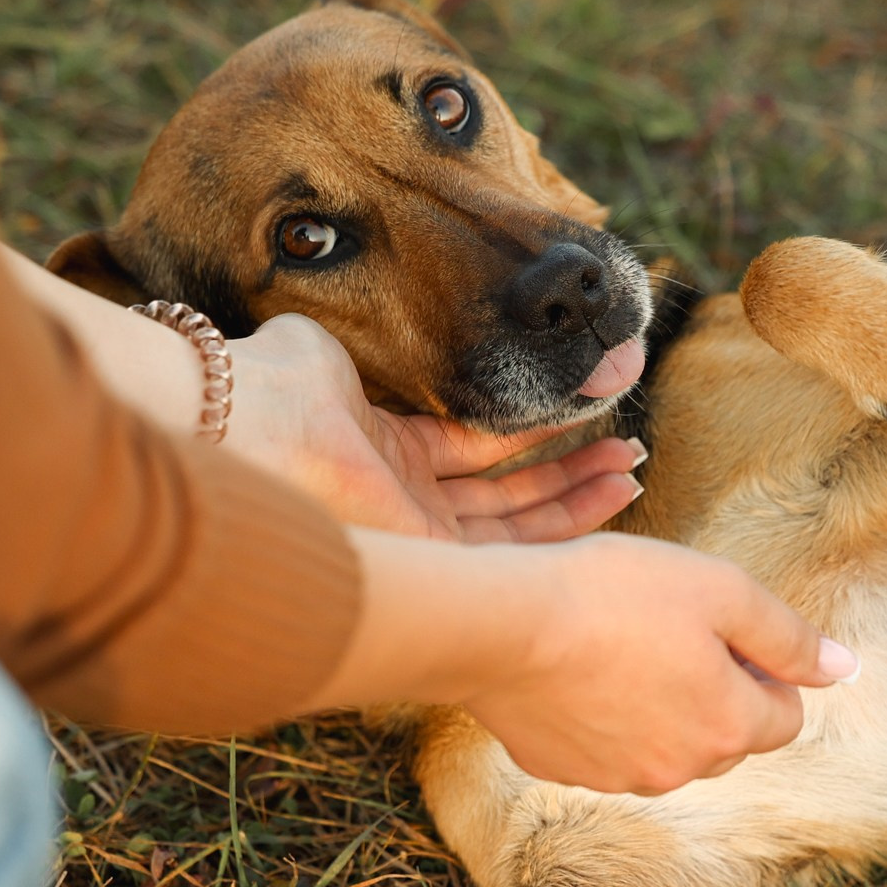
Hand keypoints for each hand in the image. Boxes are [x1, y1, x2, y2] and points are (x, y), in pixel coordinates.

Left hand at [224, 313, 642, 541]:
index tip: (577, 412)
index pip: (469, 455)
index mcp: (380, 455)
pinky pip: (515, 543)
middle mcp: (403, 502)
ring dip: (580, 495)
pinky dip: (570, 516)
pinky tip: (613, 487)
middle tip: (626, 455)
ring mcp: (419, 534)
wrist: (254, 422)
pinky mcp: (432, 554)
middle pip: (502, 499)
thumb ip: (341, 351)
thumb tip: (329, 333)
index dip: (526, 437)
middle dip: (567, 477)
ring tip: (632, 469)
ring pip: (518, 524)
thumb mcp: (318, 353)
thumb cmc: (275, 384)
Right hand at [321, 530, 859, 794]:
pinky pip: (604, 748)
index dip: (763, 666)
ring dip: (658, 708)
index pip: (785, 715)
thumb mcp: (719, 591)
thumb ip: (789, 636)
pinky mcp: (562, 770)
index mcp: (730, 727)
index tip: (721, 627)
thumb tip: (843, 669)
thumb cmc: (612, 594)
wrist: (501, 625)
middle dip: (714, 693)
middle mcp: (681, 769)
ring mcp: (617, 778)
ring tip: (619, 647)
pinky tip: (577, 672)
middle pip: (726, 737)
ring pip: (664, 747)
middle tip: (670, 630)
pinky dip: (602, 718)